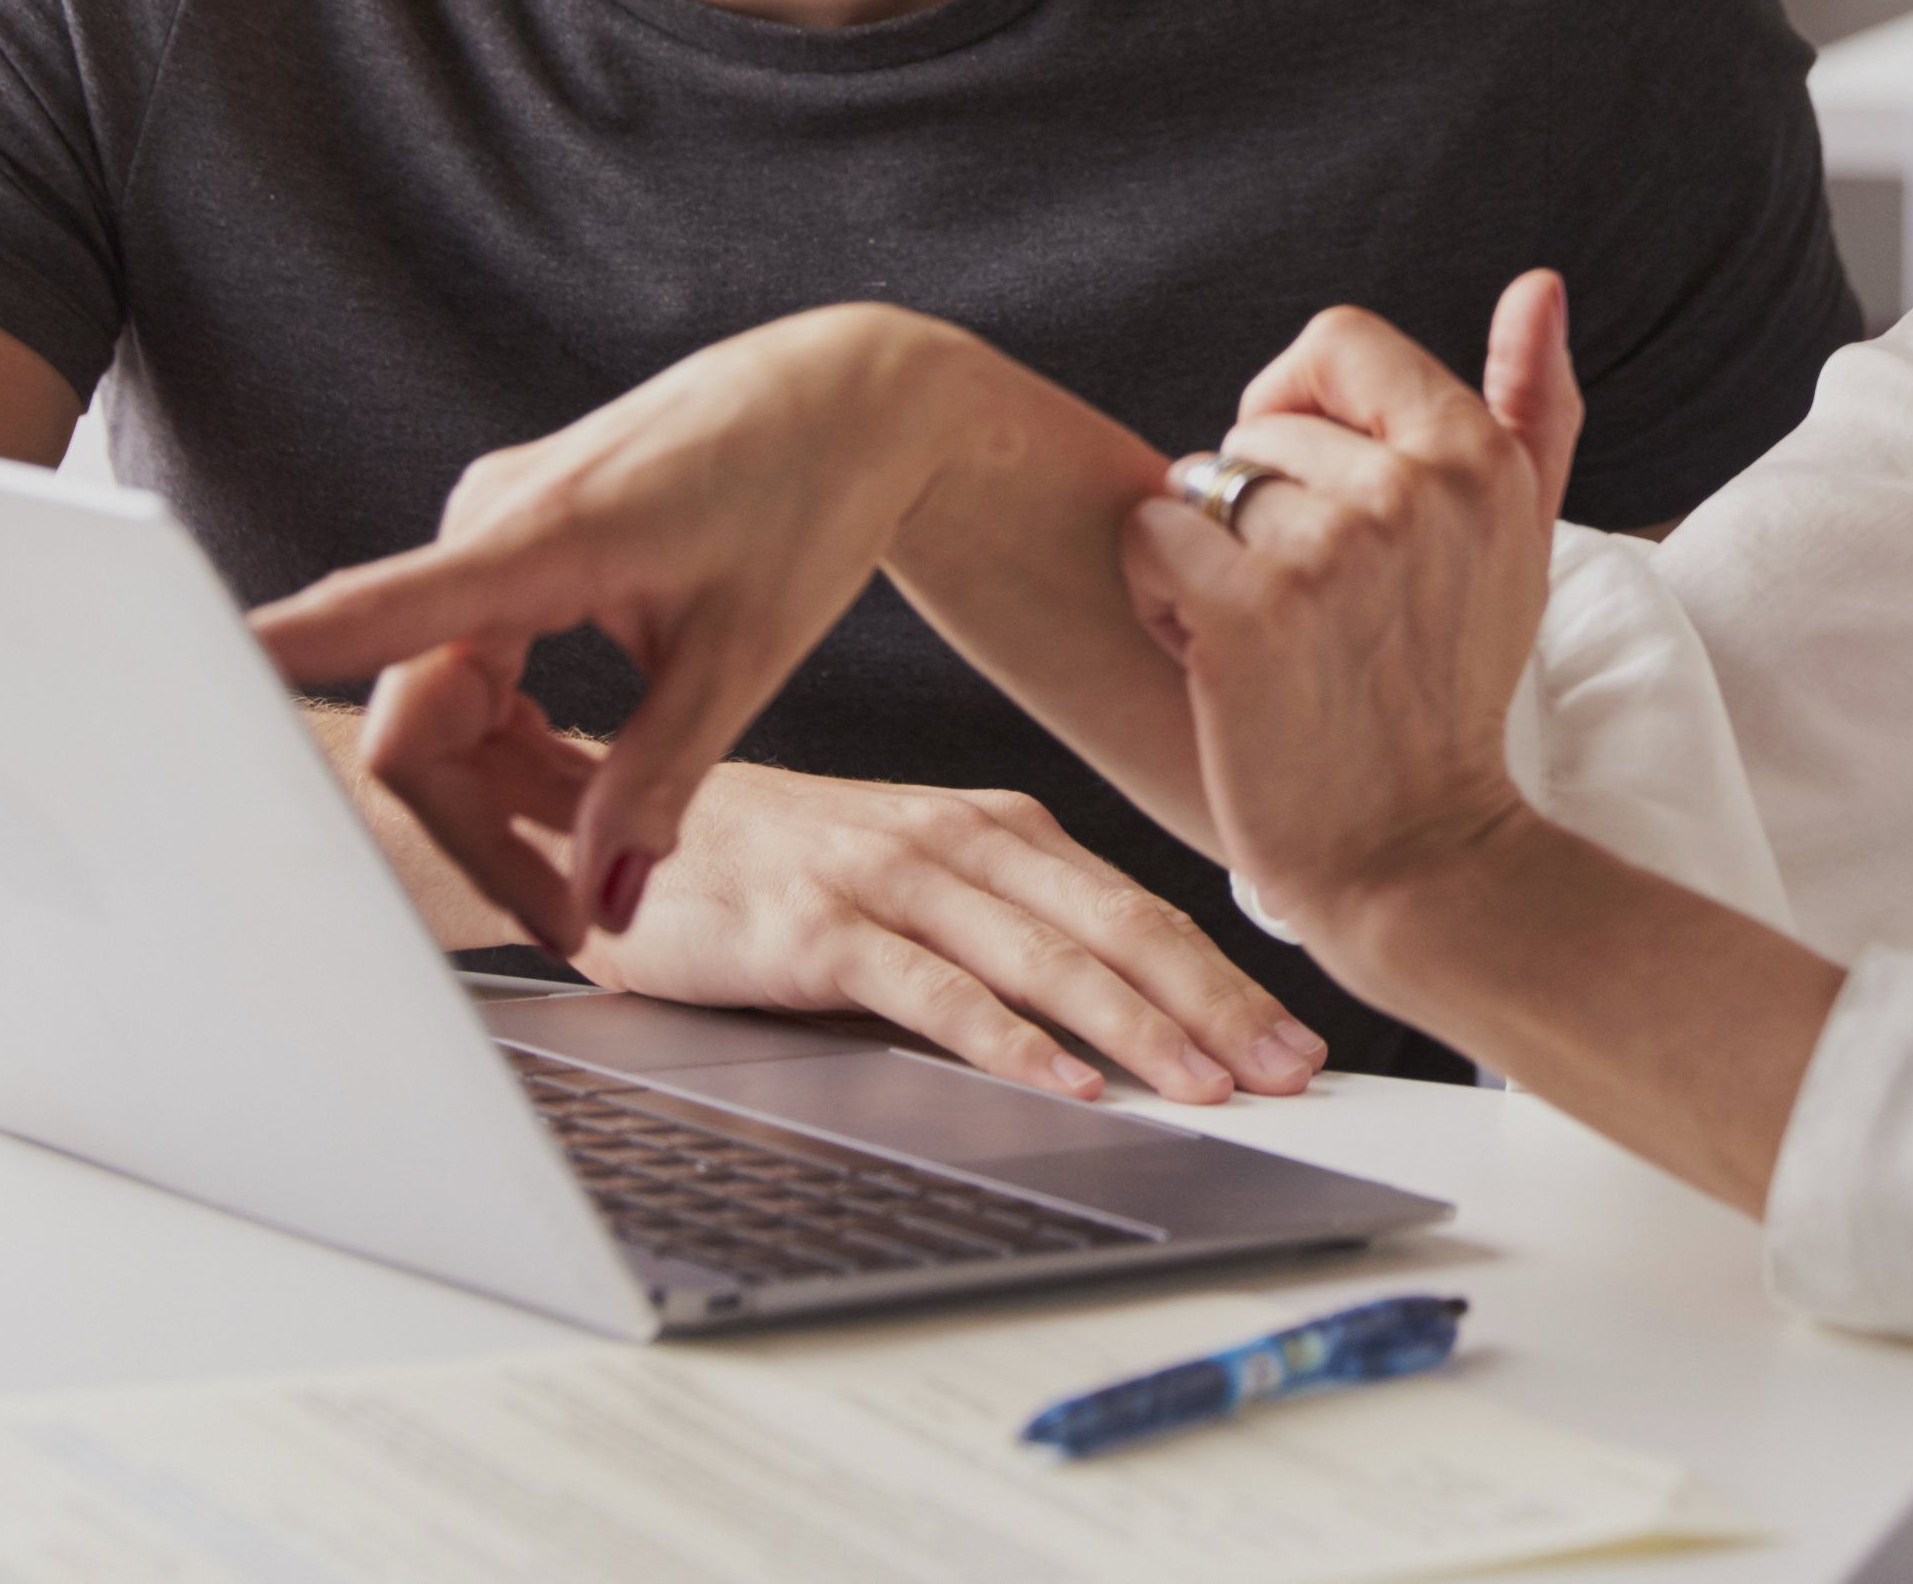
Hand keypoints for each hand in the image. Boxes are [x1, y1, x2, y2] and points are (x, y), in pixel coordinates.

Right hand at [251, 308, 958, 955]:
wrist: (853, 396)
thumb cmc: (809, 491)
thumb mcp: (747, 654)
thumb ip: (660, 778)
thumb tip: (601, 901)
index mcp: (537, 535)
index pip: (372, 615)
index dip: (271, 665)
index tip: (177, 705)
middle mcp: (486, 523)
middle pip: (415, 718)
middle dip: (479, 832)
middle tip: (572, 921)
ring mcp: (491, 532)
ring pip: (441, 703)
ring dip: (500, 794)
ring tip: (600, 858)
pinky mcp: (512, 545)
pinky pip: (471, 669)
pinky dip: (515, 742)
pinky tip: (583, 784)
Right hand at [581, 764, 1325, 1102]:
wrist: (617, 829)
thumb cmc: (769, 866)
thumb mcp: (908, 883)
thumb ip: (999, 929)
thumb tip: (1115, 1016)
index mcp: (997, 827)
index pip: (1139, 907)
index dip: (1226, 976)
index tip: (1294, 1038)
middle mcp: (959, 839)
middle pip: (1118, 928)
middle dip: (1216, 1006)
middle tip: (1291, 1072)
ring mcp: (891, 877)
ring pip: (1044, 957)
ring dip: (1136, 1027)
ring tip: (1207, 1085)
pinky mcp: (818, 926)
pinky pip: (930, 988)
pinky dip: (1004, 1037)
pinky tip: (1058, 1080)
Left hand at [1120, 271, 1583, 971]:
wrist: (1412, 854)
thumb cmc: (1451, 693)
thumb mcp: (1524, 543)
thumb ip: (1534, 407)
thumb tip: (1538, 282)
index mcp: (1479, 460)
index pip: (1339, 341)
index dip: (1300, 402)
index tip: (1312, 487)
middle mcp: (1412, 490)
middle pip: (1260, 425)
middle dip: (1254, 506)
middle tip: (1302, 604)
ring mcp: (1331, 551)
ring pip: (1201, 482)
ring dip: (1205, 557)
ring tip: (1264, 636)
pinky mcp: (1248, 613)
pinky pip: (1150, 536)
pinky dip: (1158, 592)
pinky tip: (1209, 656)